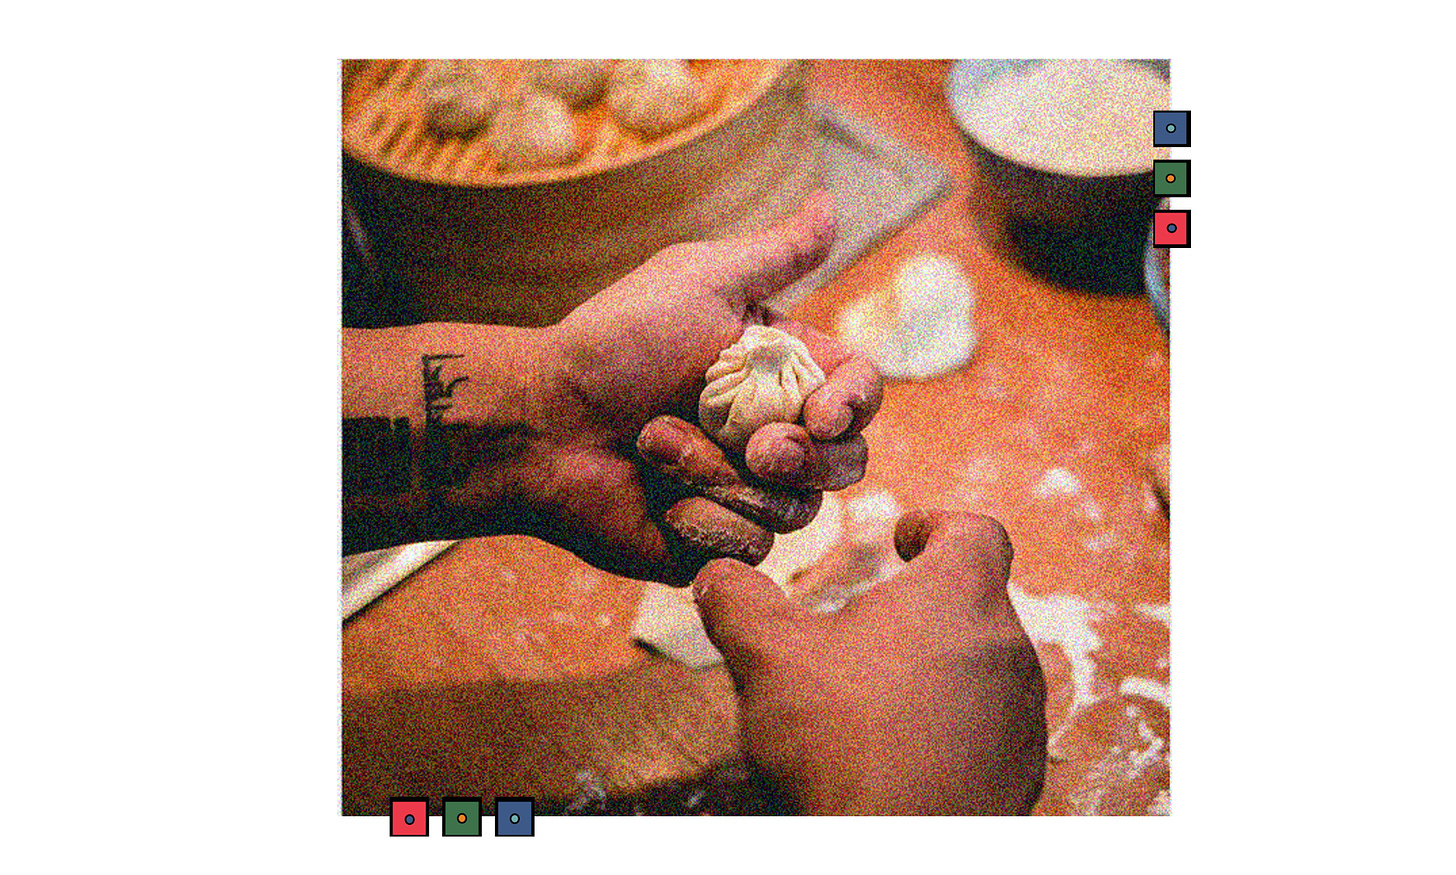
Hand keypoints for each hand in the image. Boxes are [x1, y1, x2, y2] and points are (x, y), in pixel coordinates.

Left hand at [511, 190, 882, 582]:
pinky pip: (750, 547)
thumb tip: (830, 201)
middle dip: (804, 458)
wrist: (541, 421)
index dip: (854, 407)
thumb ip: (776, 253)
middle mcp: (771, 432)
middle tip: (759, 448)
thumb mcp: (699, 282)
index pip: (859, 394)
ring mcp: (744, 492)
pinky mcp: (713, 540)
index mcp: (780, 370)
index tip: (823, 414)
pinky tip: (658, 497)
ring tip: (659, 446)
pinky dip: (703, 520)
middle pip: (845, 461)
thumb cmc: (613, 344)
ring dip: (723, 476)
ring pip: (797, 510)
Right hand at [691, 510, 1046, 814]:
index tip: (903, 537)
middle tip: (867, 629)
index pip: (976, 531)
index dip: (937, 524)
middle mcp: (1007, 647)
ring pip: (984, 667)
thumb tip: (718, 573)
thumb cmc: (842, 743)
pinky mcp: (1022, 772)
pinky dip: (952, 727)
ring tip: (878, 697)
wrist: (896, 855)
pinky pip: (990, 729)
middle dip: (922, 607)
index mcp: (957, 596)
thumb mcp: (768, 658)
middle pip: (975, 601)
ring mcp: (1021, 715)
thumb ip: (741, 602)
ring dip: (938, 669)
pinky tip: (901, 752)